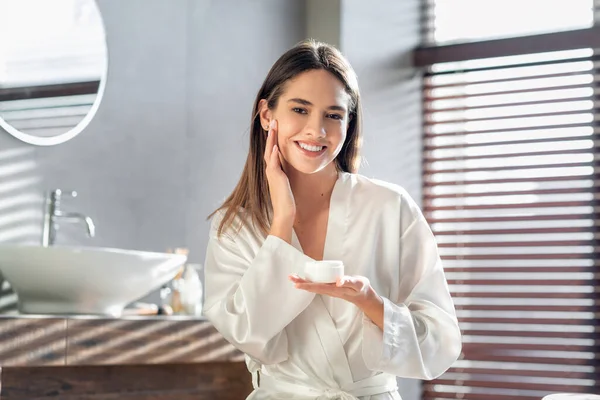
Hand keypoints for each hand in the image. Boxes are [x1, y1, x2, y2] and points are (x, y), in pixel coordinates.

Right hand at [264, 120, 295, 237]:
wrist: (284, 212)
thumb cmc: (287, 200)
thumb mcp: (287, 183)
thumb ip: (285, 174)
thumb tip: (286, 168)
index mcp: (274, 171)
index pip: (272, 151)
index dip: (273, 138)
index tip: (276, 127)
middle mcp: (271, 170)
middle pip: (269, 148)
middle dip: (271, 134)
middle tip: (274, 121)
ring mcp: (272, 174)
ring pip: (270, 152)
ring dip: (272, 139)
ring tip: (274, 128)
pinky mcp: (276, 178)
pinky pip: (273, 163)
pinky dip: (274, 154)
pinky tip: (275, 146)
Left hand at [289, 274, 371, 304]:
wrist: (363, 294)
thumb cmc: (360, 288)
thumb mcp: (357, 284)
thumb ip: (349, 281)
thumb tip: (338, 281)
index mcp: (335, 290)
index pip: (318, 287)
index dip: (307, 286)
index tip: (297, 284)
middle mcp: (330, 290)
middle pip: (313, 287)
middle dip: (301, 283)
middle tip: (290, 277)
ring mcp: (330, 289)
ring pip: (314, 286)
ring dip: (303, 282)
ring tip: (294, 277)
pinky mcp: (331, 287)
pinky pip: (318, 284)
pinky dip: (310, 281)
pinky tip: (305, 278)